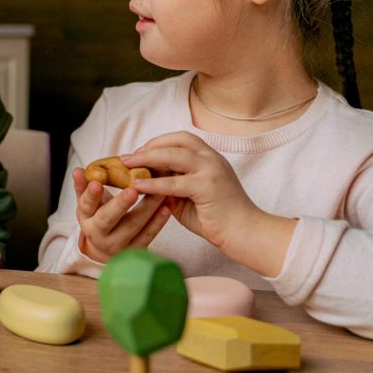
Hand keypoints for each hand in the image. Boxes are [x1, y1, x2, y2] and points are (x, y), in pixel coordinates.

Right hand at [74, 167, 171, 262]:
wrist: (106, 250)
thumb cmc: (98, 217)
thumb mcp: (88, 204)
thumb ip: (83, 186)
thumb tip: (77, 170)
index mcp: (86, 218)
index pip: (86, 205)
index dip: (91, 194)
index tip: (97, 183)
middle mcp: (99, 234)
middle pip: (108, 219)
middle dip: (121, 204)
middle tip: (132, 189)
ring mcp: (118, 244)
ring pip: (132, 226)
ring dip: (147, 208)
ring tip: (158, 191)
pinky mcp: (135, 250)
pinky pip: (148, 235)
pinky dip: (158, 222)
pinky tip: (166, 207)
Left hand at [123, 131, 295, 275]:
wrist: (245, 234)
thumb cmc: (217, 218)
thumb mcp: (190, 197)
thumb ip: (171, 187)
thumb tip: (145, 182)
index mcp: (210, 157)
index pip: (181, 139)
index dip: (158, 142)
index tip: (140, 151)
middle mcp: (211, 158)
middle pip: (176, 141)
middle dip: (149, 147)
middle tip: (128, 157)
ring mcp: (211, 170)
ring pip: (174, 155)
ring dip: (147, 158)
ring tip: (127, 165)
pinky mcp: (208, 187)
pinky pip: (174, 182)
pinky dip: (153, 183)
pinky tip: (138, 185)